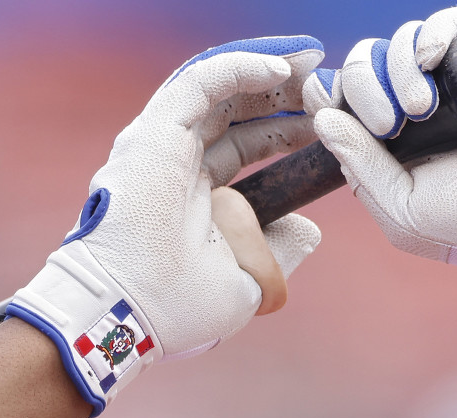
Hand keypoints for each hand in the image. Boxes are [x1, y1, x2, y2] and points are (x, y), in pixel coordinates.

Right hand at [7, 37, 325, 413]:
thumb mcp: (249, 282)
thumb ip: (280, 250)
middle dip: (284, 97)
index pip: (246, 146)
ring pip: (222, 90)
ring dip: (269, 75)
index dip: (285, 131)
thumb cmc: (177, 308)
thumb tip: (311, 228)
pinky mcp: (156, 131)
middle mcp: (180, 165)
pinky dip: (242, 67)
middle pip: (238, 114)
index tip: (328, 125)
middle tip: (328, 88)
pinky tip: (281, 69)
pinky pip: (203, 82)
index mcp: (199, 197)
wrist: (127, 311)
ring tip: (313, 66)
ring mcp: (166, 146)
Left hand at [310, 10, 456, 313]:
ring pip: (405, 40)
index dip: (331, 94)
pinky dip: (435, 29)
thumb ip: (360, 170)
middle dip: (362, 84)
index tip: (325, 103)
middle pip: (370, 65)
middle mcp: (429, 104)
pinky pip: (455, 19)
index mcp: (402, 142)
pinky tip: (432, 56)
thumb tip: (324, 115)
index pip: (351, 100)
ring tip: (420, 106)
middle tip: (388, 122)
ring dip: (397, 63)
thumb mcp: (405, 215)